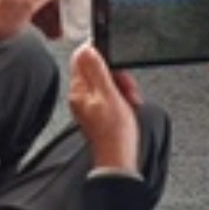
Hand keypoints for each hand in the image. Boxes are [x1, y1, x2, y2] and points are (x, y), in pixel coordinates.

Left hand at [69, 43, 141, 171]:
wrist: (119, 160)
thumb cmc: (114, 134)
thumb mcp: (110, 96)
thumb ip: (98, 71)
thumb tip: (87, 49)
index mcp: (78, 90)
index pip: (81, 57)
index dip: (100, 54)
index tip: (117, 62)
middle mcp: (81, 96)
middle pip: (97, 69)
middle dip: (116, 74)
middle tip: (126, 87)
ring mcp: (91, 103)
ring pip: (107, 81)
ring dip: (122, 86)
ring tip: (129, 99)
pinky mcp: (100, 111)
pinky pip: (111, 94)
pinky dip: (122, 96)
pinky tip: (129, 106)